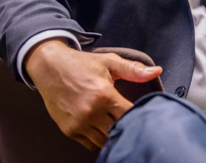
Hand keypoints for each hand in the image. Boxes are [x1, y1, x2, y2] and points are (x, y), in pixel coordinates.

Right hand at [25, 39, 161, 149]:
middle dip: (127, 126)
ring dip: (113, 134)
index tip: (144, 114)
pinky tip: (102, 128)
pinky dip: (98, 138)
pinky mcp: (69, 130)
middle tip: (132, 121)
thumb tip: (156, 70)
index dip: (140, 116)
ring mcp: (79, 123)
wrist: (49, 67)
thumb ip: (134, 69)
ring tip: (116, 123)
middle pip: (119, 130)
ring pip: (105, 141)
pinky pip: (91, 144)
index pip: (130, 116)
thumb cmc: (80, 64)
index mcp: (103, 95)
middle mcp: (91, 112)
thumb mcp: (108, 62)